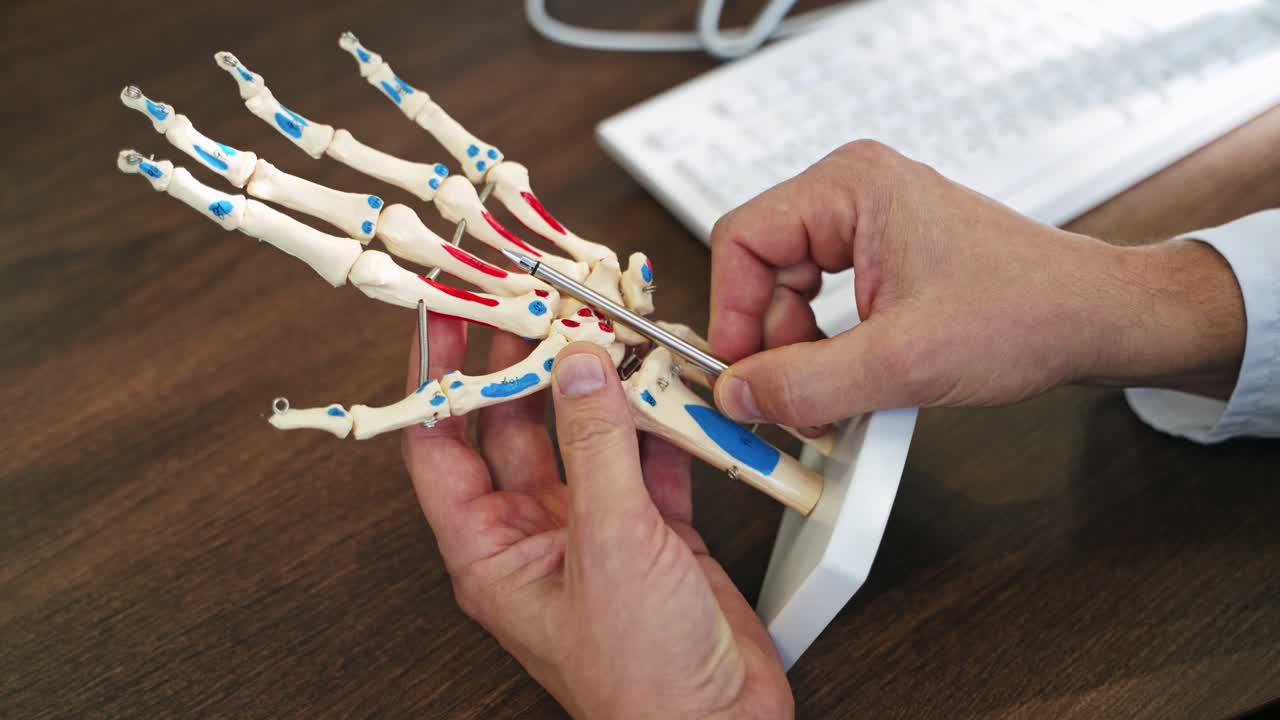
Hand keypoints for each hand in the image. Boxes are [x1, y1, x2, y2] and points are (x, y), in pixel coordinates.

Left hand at [402, 319, 792, 719]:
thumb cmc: (642, 682)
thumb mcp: (610, 548)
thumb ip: (596, 449)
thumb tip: (579, 367)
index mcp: (492, 551)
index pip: (439, 442)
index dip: (436, 374)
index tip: (444, 313)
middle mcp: (536, 536)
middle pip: (512, 425)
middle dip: (523, 361)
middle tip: (533, 300)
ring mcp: (596, 531)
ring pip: (584, 435)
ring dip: (598, 385)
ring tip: (604, 327)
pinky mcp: (654, 533)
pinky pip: (648, 459)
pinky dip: (661, 421)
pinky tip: (668, 385)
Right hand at [709, 140, 1245, 425]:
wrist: (1094, 321)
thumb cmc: (1028, 312)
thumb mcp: (903, 362)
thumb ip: (807, 382)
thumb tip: (737, 395)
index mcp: (850, 186)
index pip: (741, 240)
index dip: (731, 313)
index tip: (737, 373)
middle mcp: (852, 193)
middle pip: (760, 267)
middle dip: (768, 339)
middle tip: (782, 395)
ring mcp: (867, 223)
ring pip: (787, 289)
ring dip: (796, 349)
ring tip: (826, 395)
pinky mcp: (881, 255)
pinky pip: (820, 300)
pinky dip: (823, 346)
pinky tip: (847, 380)